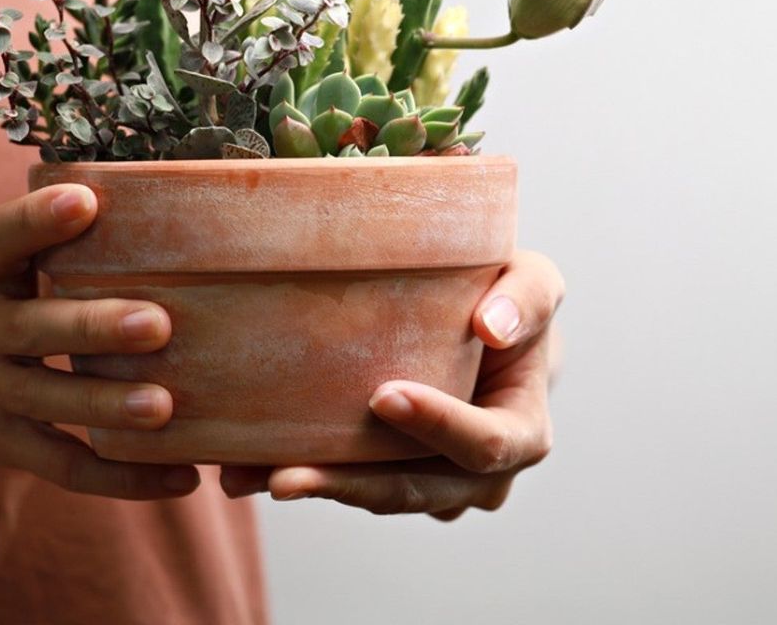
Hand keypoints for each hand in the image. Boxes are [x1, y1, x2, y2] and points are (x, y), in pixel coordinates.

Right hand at [0, 185, 199, 499]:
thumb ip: (35, 248)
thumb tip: (140, 204)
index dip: (37, 220)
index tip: (82, 200)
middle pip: (38, 330)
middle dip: (96, 328)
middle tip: (156, 323)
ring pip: (53, 402)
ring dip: (110, 407)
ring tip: (163, 408)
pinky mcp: (0, 445)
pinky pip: (64, 466)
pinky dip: (123, 478)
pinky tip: (181, 478)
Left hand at [219, 249, 562, 518]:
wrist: (491, 330)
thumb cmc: (511, 299)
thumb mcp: (533, 281)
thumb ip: (524, 299)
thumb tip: (491, 327)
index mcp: (521, 433)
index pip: (485, 445)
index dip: (437, 427)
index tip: (383, 396)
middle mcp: (478, 477)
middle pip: (415, 491)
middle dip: (349, 485)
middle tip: (285, 477)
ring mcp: (431, 485)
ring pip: (373, 496)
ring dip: (313, 487)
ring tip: (245, 476)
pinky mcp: (389, 476)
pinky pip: (348, 481)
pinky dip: (303, 472)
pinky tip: (243, 467)